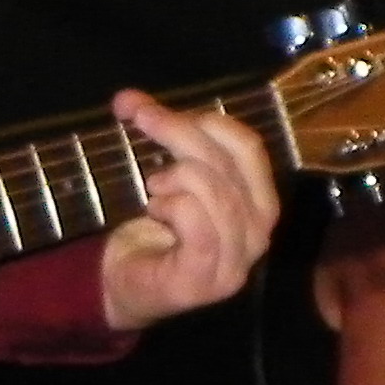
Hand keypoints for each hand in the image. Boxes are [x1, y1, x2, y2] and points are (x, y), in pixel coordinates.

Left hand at [97, 94, 281, 331]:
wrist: (125, 286)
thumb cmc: (154, 230)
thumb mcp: (168, 176)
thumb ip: (163, 139)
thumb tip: (129, 98)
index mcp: (258, 202)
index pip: (248, 147)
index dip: (206, 119)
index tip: (155, 110)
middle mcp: (258, 232)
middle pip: (227, 163)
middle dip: (178, 131)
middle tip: (138, 120)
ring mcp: (236, 259)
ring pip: (214, 190)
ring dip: (174, 177)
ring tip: (154, 188)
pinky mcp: (208, 277)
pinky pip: (196, 221)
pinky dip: (171, 206)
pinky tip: (155, 211)